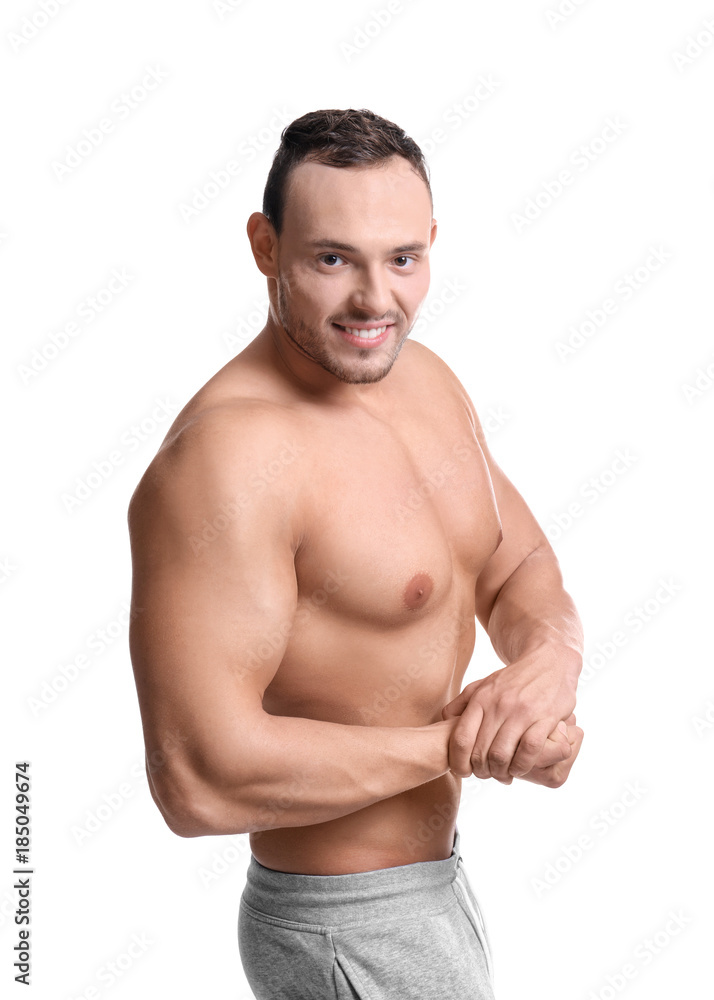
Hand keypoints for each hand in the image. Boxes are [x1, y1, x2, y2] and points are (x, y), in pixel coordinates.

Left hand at [441, 646, 576, 781]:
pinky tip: (521, 767)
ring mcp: (522, 712)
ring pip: (502, 755)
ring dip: (501, 772)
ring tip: (503, 774)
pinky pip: (529, 751)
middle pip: (481, 752)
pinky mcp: (545, 718)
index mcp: (481, 698)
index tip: (463, 772)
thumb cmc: (514, 679)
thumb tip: (445, 721)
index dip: (458, 762)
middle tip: (486, 775)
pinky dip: (522, 766)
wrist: (550, 661)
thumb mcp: (484, 684)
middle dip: (481, 771)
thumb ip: (462, 703)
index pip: (461, 738)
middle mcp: (499, 705)